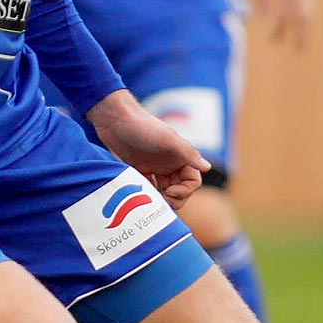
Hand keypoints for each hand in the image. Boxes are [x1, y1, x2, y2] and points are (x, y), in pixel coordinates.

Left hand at [86, 89, 210, 208]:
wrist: (115, 120)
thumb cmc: (144, 127)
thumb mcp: (168, 140)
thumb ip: (188, 154)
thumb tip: (207, 167)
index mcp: (181, 157)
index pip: (193, 182)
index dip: (185, 191)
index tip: (170, 192)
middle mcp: (170, 164)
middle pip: (181, 190)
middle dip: (175, 199)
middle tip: (162, 202)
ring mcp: (155, 168)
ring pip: (165, 191)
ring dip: (162, 200)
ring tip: (152, 202)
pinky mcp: (139, 171)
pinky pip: (149, 188)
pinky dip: (148, 195)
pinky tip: (140, 197)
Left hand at [251, 0, 313, 47]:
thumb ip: (263, 0)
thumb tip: (267, 19)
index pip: (289, 15)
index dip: (283, 29)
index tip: (274, 41)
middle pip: (305, 16)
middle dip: (303, 35)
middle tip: (300, 50)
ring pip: (308, 10)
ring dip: (302, 25)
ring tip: (298, 39)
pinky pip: (306, 2)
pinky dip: (302, 14)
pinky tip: (294, 21)